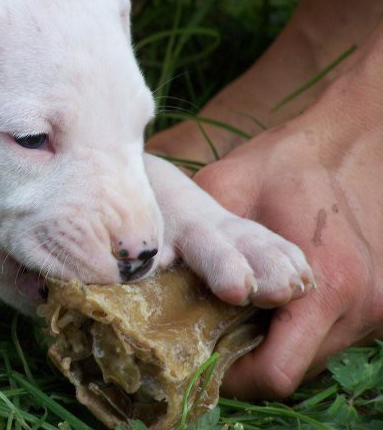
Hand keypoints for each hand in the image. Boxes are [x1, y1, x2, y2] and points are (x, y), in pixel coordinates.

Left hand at [191, 61, 382, 397]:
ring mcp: (377, 307)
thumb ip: (204, 239)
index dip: (232, 375)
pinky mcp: (379, 299)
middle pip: (293, 369)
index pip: (276, 372)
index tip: (201, 356)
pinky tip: (274, 299)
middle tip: (212, 334)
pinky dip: (298, 327)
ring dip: (274, 342)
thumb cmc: (288, 163)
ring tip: (240, 312)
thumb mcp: (230, 189)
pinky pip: (329, 334)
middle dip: (248, 360)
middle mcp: (361, 308)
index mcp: (328, 288)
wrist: (352, 138)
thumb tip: (154, 272)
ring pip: (312, 354)